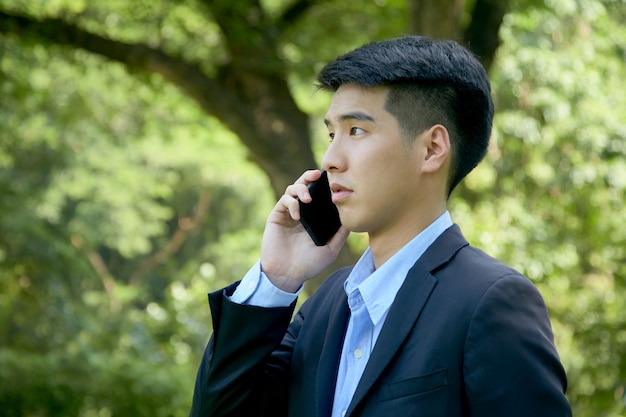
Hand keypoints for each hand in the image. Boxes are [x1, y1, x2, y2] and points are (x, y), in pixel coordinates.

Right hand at [260, 170, 349, 292]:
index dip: (325, 185)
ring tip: (307, 198)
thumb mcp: (330, 249)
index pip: (320, 195)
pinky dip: (292, 202)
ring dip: (301, 188)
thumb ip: (341, 233)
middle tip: (318, 174)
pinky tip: (297, 214)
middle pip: (305, 186)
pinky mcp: (277, 216)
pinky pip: (284, 201)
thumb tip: (353, 216)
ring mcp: (289, 213)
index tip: (333, 179)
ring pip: (293, 189)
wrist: (287, 274)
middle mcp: (303, 212)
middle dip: (310, 176)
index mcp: (315, 218)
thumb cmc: (309, 264)